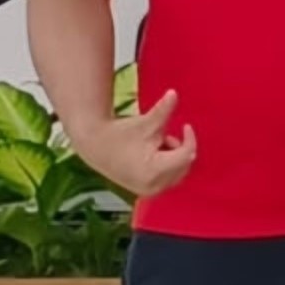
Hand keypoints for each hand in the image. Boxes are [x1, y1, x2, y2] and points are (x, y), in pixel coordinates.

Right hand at [72, 90, 194, 199]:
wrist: (94, 146)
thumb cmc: (122, 132)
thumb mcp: (145, 122)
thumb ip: (163, 109)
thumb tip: (174, 93)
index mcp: (154, 170)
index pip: (186, 155)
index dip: (190, 139)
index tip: (186, 125)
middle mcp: (153, 185)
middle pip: (184, 165)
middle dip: (179, 148)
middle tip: (162, 137)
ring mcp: (149, 191)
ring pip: (178, 173)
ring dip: (173, 157)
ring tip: (154, 145)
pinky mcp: (146, 192)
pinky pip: (168, 179)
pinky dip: (167, 166)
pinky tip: (151, 154)